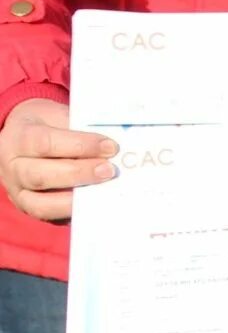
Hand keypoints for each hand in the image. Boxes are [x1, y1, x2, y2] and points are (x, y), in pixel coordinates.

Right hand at [0, 98, 117, 221]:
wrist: (23, 142)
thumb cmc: (46, 127)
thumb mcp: (56, 117)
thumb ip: (77, 129)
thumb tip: (109, 146)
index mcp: (18, 136)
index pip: (45, 142)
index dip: (80, 145)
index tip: (109, 146)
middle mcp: (12, 166)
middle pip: (42, 175)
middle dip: (80, 173)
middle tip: (110, 170)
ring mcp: (18, 191)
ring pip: (43, 201)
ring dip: (77, 197)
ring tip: (104, 188)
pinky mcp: (29, 208)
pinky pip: (49, 215)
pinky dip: (72, 212)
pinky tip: (93, 204)